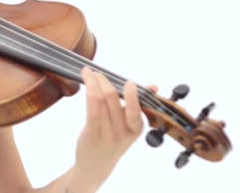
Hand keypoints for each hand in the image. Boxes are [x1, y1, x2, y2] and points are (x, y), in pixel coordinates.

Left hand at [72, 66, 157, 190]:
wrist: (96, 166)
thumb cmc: (113, 140)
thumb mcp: (129, 126)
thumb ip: (138, 105)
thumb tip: (154, 87)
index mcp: (137, 128)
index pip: (136, 108)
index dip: (133, 94)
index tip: (129, 83)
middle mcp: (123, 131)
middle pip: (114, 98)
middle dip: (105, 81)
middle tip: (98, 73)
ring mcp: (107, 133)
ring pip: (100, 99)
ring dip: (93, 82)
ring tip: (88, 72)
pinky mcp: (92, 133)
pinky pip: (91, 108)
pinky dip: (89, 90)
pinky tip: (85, 81)